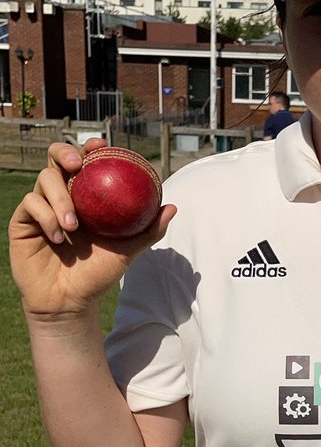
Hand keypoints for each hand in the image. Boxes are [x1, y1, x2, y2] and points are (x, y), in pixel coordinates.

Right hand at [9, 138, 175, 317]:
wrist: (70, 301)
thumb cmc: (98, 275)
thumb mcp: (127, 252)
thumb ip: (148, 231)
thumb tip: (171, 207)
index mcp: (84, 196)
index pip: (85, 162)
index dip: (90, 148)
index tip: (102, 146)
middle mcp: (61, 195)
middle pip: (56, 157)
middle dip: (65, 152)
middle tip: (78, 165)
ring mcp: (40, 206)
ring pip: (44, 179)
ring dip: (60, 197)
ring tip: (73, 224)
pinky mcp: (23, 221)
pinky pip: (31, 204)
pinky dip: (46, 217)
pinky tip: (59, 237)